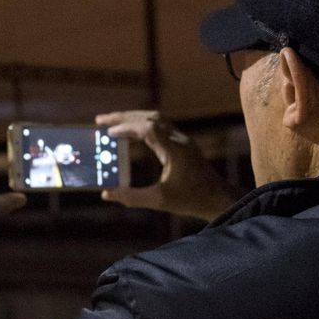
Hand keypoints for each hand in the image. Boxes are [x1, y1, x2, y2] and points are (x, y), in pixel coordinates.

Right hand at [95, 110, 235, 220]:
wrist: (218, 198)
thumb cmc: (191, 200)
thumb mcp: (159, 201)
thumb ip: (132, 197)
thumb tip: (106, 194)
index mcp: (174, 150)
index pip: (148, 129)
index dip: (126, 128)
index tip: (108, 133)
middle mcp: (179, 140)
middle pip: (150, 118)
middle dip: (123, 117)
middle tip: (100, 120)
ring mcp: (183, 140)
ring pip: (156, 119)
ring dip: (133, 118)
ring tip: (112, 123)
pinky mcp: (183, 144)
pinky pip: (161, 126)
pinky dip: (143, 125)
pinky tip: (131, 133)